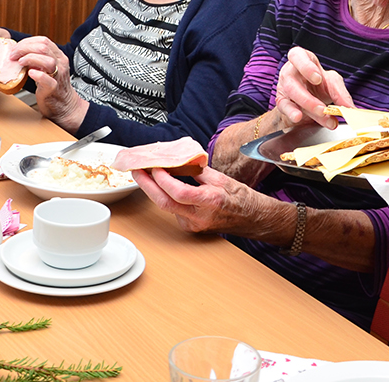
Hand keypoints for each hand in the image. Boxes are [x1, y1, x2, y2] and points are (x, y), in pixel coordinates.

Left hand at [11, 37, 87, 131]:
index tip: (16, 48)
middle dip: (24, 48)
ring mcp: (58, 76)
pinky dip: (38, 75)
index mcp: (58, 56)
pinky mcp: (53, 88)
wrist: (64, 105)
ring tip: (20, 62)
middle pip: (44, 47)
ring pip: (48, 61)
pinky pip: (47, 80)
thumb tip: (19, 52)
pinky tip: (30, 73)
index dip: (27, 42)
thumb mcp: (46, 68)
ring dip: (30, 58)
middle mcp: (60, 63)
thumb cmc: (52, 87)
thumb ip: (37, 59)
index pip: (44, 41)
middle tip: (13, 55)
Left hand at [132, 166, 279, 237]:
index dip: (163, 180)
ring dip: (154, 190)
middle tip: (136, 170)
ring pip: (166, 207)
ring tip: (145, 173)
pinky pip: (172, 210)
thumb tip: (178, 161)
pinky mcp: (190, 227)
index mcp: (210, 202)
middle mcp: (199, 217)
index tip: (155, 166)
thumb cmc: (241, 198)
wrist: (251, 219)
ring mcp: (193, 225)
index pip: (179, 193)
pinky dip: (164, 196)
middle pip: (165, 203)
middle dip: (147, 186)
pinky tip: (160, 185)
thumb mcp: (221, 178)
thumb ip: (197, 171)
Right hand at [273, 46, 352, 129]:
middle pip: (293, 81)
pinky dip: (292, 113)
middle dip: (308, 97)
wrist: (308, 99)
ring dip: (307, 107)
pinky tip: (299, 118)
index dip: (306, 67)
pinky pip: (284, 107)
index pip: (297, 56)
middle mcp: (290, 72)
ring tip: (321, 115)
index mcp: (302, 59)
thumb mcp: (331, 83)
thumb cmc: (318, 84)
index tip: (318, 78)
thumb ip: (341, 94)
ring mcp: (284, 87)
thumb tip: (350, 108)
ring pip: (291, 96)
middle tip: (324, 108)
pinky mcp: (281, 101)